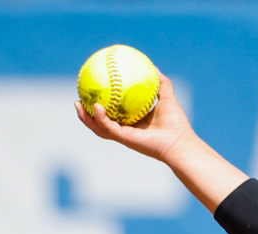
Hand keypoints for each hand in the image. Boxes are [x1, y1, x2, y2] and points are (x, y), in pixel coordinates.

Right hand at [74, 75, 248, 212]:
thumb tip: (153, 66)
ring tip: (77, 105)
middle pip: (100, 122)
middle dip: (86, 112)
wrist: (180, 143)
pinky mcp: (125, 139)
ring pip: (99, 128)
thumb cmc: (177, 124)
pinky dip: (101, 119)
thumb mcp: (168, 98)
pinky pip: (109, 128)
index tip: (92, 90)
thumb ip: (161, 83)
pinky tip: (97, 107)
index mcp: (133, 122)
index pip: (112, 113)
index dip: (100, 103)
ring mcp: (124, 136)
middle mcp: (126, 130)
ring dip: (86, 118)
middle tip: (77, 99)